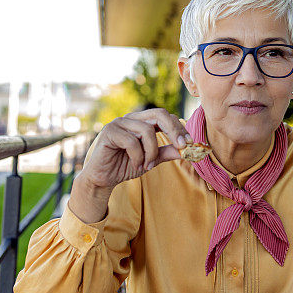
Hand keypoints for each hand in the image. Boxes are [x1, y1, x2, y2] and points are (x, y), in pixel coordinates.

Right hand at [70, 108, 190, 222]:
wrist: (103, 178)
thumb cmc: (125, 166)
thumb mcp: (151, 160)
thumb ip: (166, 152)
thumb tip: (186, 150)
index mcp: (142, 121)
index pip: (165, 116)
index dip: (179, 128)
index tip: (189, 143)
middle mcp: (131, 118)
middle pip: (159, 114)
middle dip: (173, 130)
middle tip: (182, 147)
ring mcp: (119, 123)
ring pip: (146, 130)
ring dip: (151, 152)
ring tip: (147, 166)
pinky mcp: (110, 132)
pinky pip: (132, 141)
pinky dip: (138, 156)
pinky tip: (136, 165)